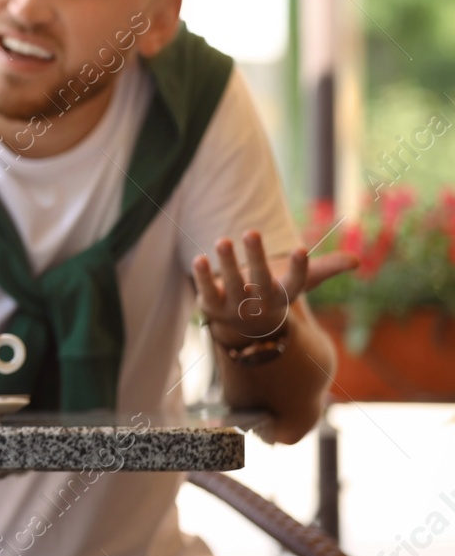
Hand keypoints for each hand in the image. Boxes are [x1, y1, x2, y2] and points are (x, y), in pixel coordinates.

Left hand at [192, 230, 357, 345]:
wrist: (246, 324)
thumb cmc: (276, 291)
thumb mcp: (300, 281)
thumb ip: (326, 268)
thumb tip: (356, 261)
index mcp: (283, 296)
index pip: (295, 284)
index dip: (299, 269)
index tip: (302, 249)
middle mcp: (260, 303)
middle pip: (259, 281)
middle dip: (256, 258)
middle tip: (252, 231)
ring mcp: (235, 307)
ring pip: (231, 285)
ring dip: (226, 263)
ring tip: (223, 240)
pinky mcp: (212, 307)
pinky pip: (207, 292)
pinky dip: (202, 277)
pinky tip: (200, 259)